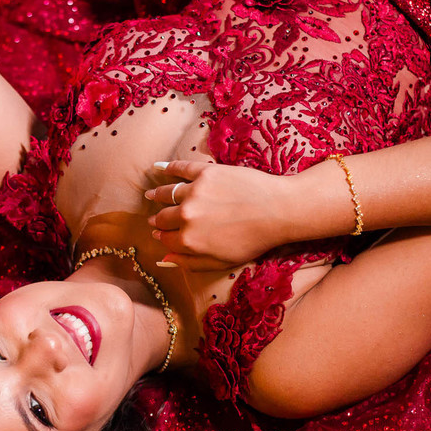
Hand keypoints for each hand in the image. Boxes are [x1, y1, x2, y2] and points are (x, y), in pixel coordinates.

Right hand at [145, 160, 291, 269]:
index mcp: (188, 240)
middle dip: (157, 219)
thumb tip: (165, 259)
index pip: (166, 238)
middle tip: (154, 217)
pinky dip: (168, 168)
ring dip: (157, 195)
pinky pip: (181, 168)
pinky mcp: (205, 172)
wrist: (278, 210)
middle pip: (163, 217)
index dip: (162, 236)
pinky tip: (161, 168)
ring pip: (167, 193)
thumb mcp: (221, 262)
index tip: (159, 232)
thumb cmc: (253, 240)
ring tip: (151, 195)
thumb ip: (190, 262)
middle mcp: (185, 216)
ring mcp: (194, 192)